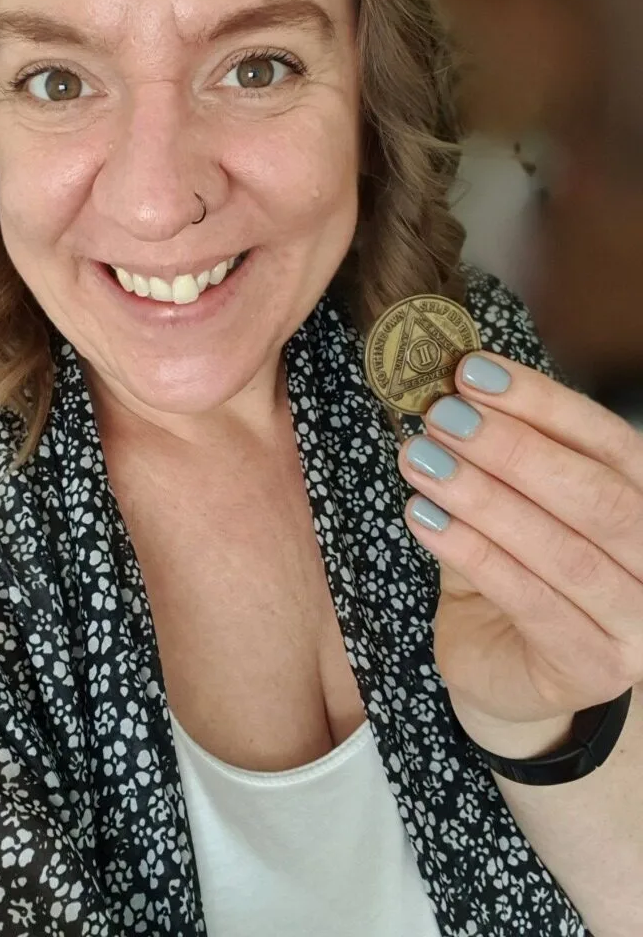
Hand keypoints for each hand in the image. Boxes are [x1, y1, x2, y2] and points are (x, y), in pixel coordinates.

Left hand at [398, 353, 642, 755]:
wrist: (504, 671)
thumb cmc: (510, 571)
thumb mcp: (510, 504)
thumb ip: (500, 456)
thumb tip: (451, 392)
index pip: (611, 443)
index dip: (545, 403)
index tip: (473, 372)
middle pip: (596, 495)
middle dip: (513, 448)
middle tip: (443, 415)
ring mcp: (634, 624)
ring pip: (563, 550)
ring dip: (483, 497)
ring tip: (420, 460)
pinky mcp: (591, 667)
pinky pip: (529, 599)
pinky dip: (472, 552)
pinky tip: (422, 518)